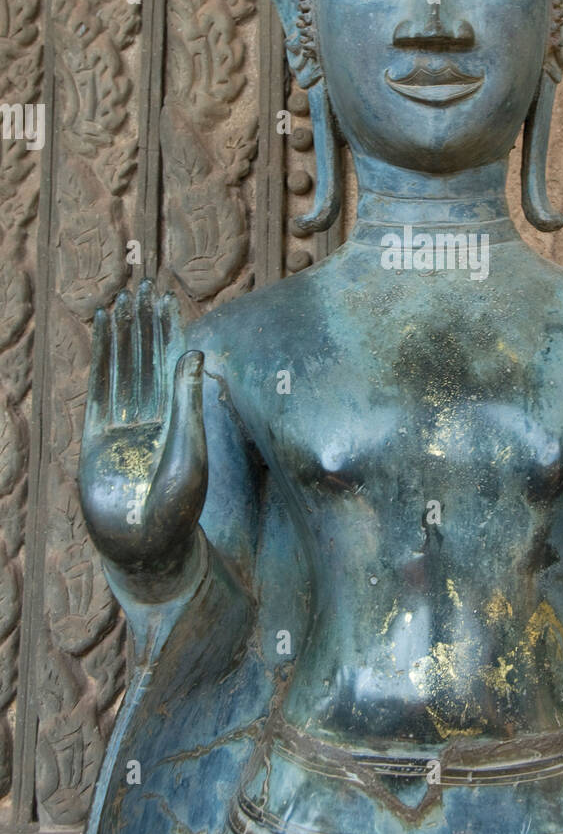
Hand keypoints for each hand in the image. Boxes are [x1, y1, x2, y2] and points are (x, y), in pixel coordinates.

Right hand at [78, 280, 207, 595]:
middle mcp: (153, 417)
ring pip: (122, 369)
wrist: (145, 548)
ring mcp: (123, 426)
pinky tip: (101, 336)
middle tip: (143, 285)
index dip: (170, 331)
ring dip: (122, 335)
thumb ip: (189, 402)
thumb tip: (194, 351)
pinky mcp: (97, 438)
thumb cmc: (177, 507)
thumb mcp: (190, 448)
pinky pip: (99, 391)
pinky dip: (100, 362)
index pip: (174, 364)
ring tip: (120, 301)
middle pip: (147, 359)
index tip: (169, 298)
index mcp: (181, 419)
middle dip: (144, 324)